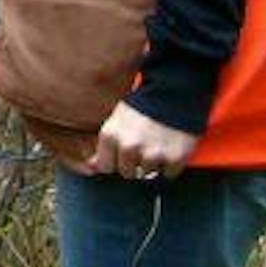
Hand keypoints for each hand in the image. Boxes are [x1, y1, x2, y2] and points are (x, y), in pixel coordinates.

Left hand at [84, 101, 198, 180]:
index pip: (105, 167)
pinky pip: (169, 174)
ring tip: (157, 143)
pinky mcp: (174, 159)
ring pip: (148, 173)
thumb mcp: (115, 120)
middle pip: (127, 173)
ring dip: (153, 163)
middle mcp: (129, 147)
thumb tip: (91, 167)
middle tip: (143, 147)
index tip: (122, 156)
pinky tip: (170, 147)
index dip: (114, 162)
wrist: (172, 92)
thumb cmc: (141, 106)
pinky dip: (171, 164)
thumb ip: (105, 145)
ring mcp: (152, 154)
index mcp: (111, 136)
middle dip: (134, 164)